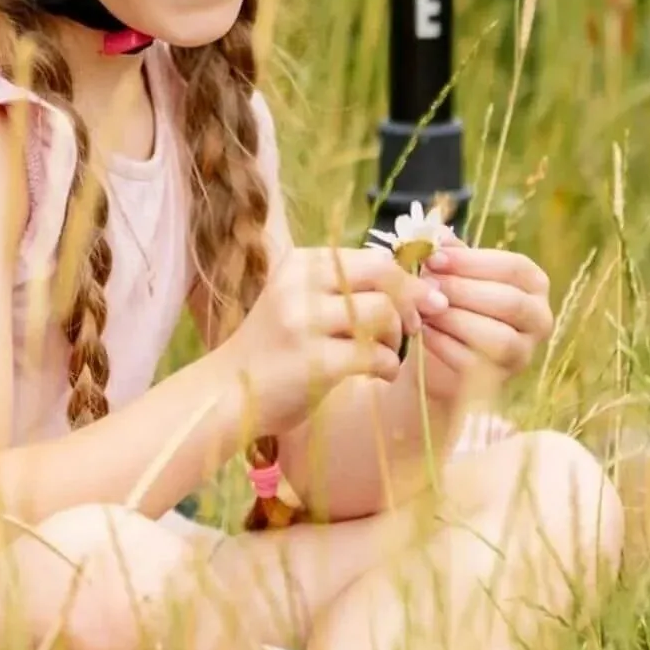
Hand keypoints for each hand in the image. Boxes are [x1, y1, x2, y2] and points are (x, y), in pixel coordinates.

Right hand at [219, 246, 450, 432]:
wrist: (225, 392)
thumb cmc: (270, 349)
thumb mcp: (297, 302)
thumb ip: (338, 288)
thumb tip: (401, 279)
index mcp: (299, 263)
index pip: (370, 257)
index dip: (404, 278)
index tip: (423, 298)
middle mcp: (301, 283)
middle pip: (382, 275)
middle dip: (412, 299)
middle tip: (417, 324)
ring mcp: (305, 321)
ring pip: (383, 313)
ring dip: (397, 338)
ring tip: (387, 354)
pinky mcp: (315, 360)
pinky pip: (376, 355)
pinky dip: (388, 366)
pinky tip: (379, 375)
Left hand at [405, 238, 553, 403]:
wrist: (441, 351)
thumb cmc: (454, 300)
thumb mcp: (454, 271)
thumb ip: (449, 252)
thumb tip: (434, 235)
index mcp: (533, 283)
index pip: (514, 267)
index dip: (472, 262)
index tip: (434, 258)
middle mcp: (539, 319)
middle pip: (510, 302)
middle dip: (461, 290)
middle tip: (425, 283)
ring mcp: (525, 353)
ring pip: (498, 338)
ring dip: (454, 320)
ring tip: (424, 307)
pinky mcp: (502, 380)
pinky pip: (476, 364)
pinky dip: (444, 345)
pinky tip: (423, 330)